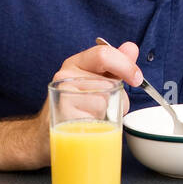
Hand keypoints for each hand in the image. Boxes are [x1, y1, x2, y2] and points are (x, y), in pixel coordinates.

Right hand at [29, 42, 140, 164]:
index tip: (137, 79)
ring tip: (92, 118)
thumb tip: (131, 48)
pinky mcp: (61, 113)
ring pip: (104, 101)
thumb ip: (116, 65)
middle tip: (105, 109)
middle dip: (119, 100)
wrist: (45, 135)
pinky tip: (84, 126)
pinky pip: (93, 117)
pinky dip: (95, 126)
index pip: (104, 54)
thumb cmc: (77, 108)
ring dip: (108, 115)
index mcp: (77, 63)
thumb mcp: (97, 83)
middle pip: (110, 83)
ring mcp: (61, 93)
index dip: (126, 65)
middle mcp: (65, 74)